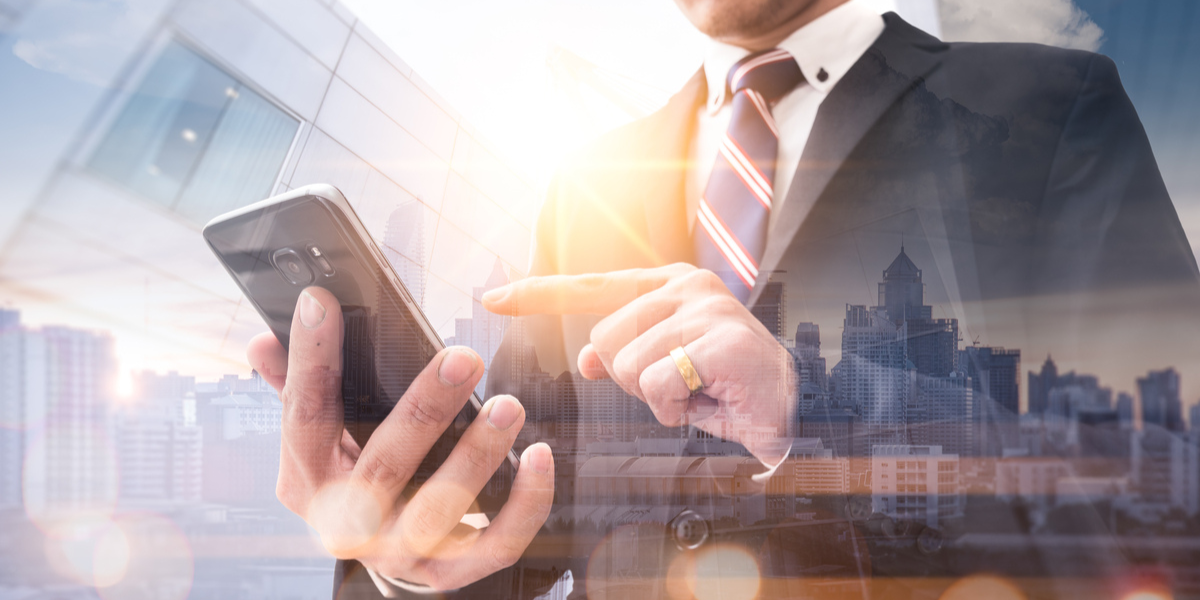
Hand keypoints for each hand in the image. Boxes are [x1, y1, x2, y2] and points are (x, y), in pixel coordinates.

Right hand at [246, 286, 554, 590]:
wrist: (378, 558)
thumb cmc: (352, 479)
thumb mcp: (315, 442)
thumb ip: (295, 389)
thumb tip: (264, 340)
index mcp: (307, 482)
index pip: (304, 416)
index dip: (311, 358)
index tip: (322, 303)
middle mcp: (348, 523)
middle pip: (384, 465)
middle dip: (425, 409)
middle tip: (464, 357)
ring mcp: (398, 552)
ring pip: (441, 509)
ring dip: (477, 455)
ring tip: (508, 406)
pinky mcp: (448, 572)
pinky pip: (495, 542)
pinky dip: (525, 503)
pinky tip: (540, 456)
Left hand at [482, 264, 794, 464]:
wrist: (789, 413)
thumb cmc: (725, 388)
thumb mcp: (662, 370)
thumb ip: (622, 355)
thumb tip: (586, 358)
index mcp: (669, 285)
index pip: (593, 285)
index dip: (539, 294)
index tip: (492, 299)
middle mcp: (687, 285)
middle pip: (604, 338)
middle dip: (632, 377)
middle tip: (678, 386)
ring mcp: (707, 309)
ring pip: (628, 364)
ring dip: (656, 397)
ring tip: (696, 392)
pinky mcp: (720, 340)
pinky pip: (657, 384)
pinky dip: (674, 408)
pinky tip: (707, 401)